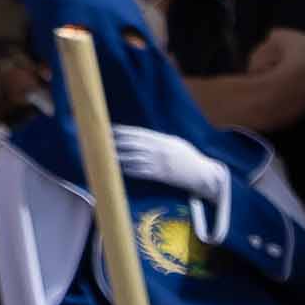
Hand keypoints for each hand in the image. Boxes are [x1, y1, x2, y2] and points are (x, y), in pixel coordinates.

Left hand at [108, 126, 230, 212]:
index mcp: (162, 140)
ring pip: (133, 158)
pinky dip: (128, 169)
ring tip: (105, 154)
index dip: (123, 131)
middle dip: (116, 142)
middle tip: (101, 140)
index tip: (110, 129)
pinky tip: (119, 167)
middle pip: (132, 145)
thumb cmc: (189, 158)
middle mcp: (159, 150)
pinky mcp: (160, 175)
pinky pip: (141, 172)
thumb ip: (158, 139)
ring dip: (118, 156)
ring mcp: (159, 163)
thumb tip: (141, 137)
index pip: (138, 133)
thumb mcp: (175, 142)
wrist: (203, 174)